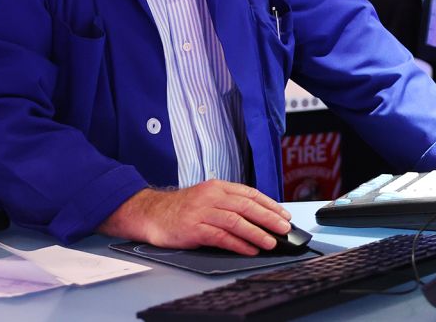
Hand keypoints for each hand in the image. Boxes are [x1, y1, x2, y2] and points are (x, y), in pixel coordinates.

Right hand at [99, 180, 291, 254]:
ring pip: (236, 221)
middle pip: (246, 206)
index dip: (269, 204)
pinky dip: (238, 244)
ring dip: (256, 232)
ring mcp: (202, 212)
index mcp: (216, 187)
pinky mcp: (194, 228)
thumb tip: (257, 216)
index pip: (249, 193)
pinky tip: (248, 249)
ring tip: (271, 242)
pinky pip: (221, 236)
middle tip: (284, 228)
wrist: (152, 213)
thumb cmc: (181, 208)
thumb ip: (228, 203)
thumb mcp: (206, 198)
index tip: (283, 215)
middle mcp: (211, 196)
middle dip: (269, 218)